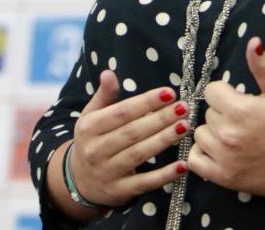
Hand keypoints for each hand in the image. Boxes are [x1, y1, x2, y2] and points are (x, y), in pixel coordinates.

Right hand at [67, 69, 189, 206]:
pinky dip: (164, 175)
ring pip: (140, 154)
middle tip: (184, 107)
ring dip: (164, 140)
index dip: (146, 102)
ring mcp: (108, 172)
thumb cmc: (92, 140)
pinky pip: (145, 183)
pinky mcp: (120, 191)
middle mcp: (96, 150)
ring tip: (185, 126)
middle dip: (160, 119)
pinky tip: (183, 165)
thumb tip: (109, 73)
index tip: (169, 92)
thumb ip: (104, 95)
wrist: (79, 180)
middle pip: (133, 132)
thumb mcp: (91, 116)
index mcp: (89, 127)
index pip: (121, 112)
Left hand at [187, 37, 264, 196]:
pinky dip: (202, 155)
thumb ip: (262, 67)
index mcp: (240, 110)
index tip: (239, 99)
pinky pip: (195, 161)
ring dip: (213, 133)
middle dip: (223, 113)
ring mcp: (224, 158)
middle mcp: (227, 134)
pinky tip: (219, 151)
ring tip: (234, 136)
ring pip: (200, 135)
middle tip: (244, 120)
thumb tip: (253, 42)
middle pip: (208, 113)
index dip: (225, 93)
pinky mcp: (224, 178)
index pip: (212, 91)